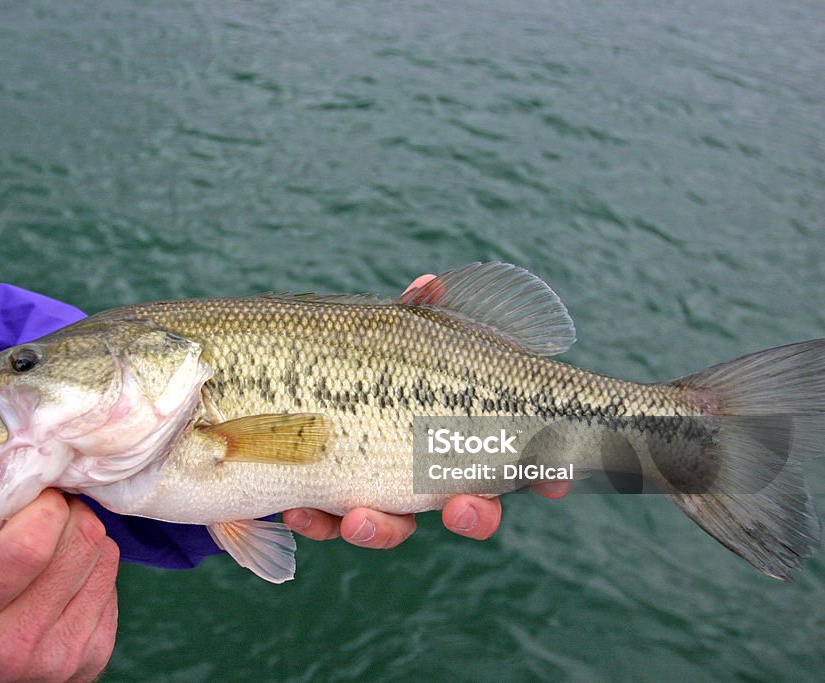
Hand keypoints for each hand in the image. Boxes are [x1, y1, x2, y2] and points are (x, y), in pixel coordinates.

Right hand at [0, 489, 119, 681]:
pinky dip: (94, 569)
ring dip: (84, 539)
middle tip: (48, 517)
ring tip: (54, 551)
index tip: (37, 499)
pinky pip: (113, 582)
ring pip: (105, 555)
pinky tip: (65, 581)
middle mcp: (17, 641)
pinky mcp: (94, 656)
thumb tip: (20, 460)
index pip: (31, 544)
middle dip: (68, 513)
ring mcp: (61, 653)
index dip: (45, 506)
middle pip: (81, 540)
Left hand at [281, 274, 571, 547]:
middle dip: (473, 516)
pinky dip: (316, 522)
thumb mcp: (397, 334)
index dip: (547, 475)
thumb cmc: (369, 357)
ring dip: (383, 529)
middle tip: (463, 509)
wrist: (293, 384)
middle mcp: (430, 473)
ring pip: (396, 526)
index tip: (557, 480)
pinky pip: (330, 524)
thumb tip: (429, 285)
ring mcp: (383, 494)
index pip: (521, 460)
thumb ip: (418, 317)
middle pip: (470, 509)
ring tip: (360, 521)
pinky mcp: (332, 506)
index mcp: (464, 435)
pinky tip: (296, 511)